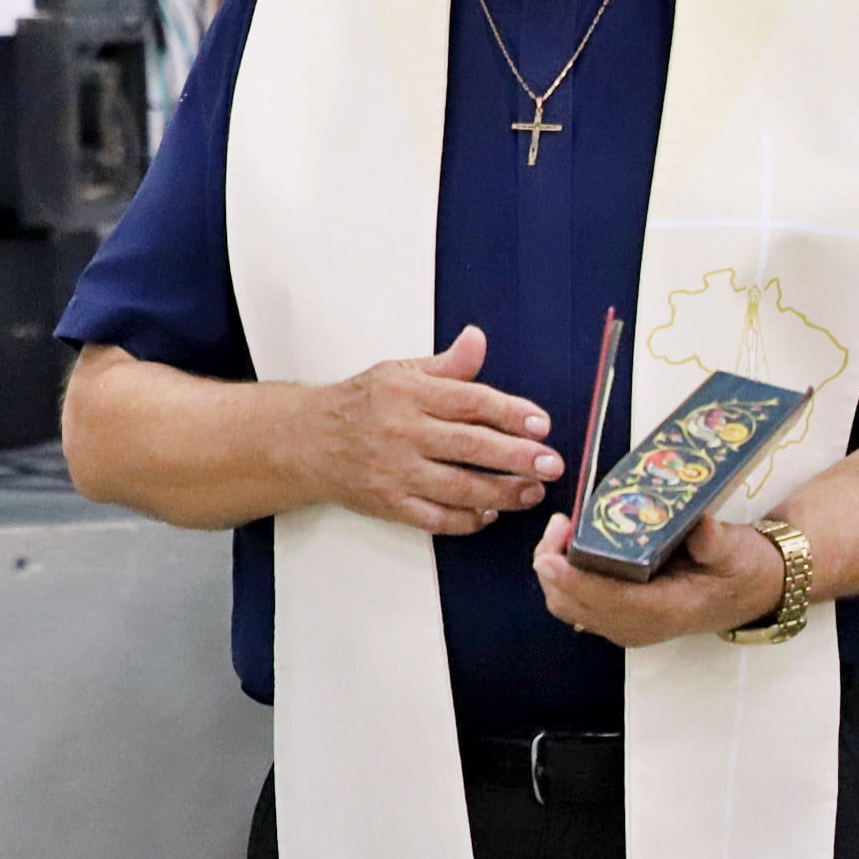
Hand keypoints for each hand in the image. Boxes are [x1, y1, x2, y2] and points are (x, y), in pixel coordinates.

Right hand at [290, 325, 562, 534]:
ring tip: (532, 491)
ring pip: (460, 487)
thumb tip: (477, 339)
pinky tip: (489, 512)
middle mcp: (401, 431)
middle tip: (552, 463)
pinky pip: (438, 518)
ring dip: (503, 492)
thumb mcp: (399, 372)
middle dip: (518, 456)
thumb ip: (447, 364)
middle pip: (471, 446)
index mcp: (407, 393)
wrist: (306, 439)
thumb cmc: (360, 403)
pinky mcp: (389, 503)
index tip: (541, 424)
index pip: (469, 401)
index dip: (510, 413)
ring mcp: (395, 471)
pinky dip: (469, 519)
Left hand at [533, 510, 788, 648]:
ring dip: (554, 570)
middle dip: (553, 566)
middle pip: (574, 605)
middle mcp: (639, 626)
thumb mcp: (736, 550)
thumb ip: (715, 542)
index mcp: (666, 611)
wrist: (753, 590)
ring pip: (568, 605)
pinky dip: (564, 575)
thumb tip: (701, 524)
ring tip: (563, 529)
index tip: (548, 557)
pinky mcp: (620, 617)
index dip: (573, 580)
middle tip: (561, 523)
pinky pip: (576, 602)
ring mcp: (627, 625)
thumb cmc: (742, 568)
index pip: (608, 601)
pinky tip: (571, 544)